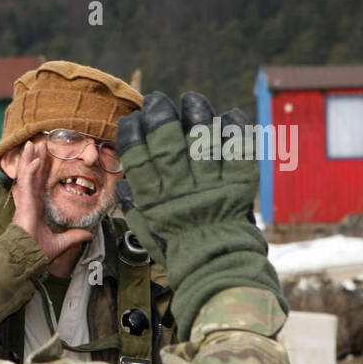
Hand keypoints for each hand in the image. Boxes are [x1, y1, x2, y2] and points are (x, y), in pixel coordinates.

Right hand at [11, 140, 92, 263]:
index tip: (43, 159)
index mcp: (36, 209)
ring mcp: (26, 200)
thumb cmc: (36, 251)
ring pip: (28, 174)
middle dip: (35, 159)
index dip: (41, 171)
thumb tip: (88, 234)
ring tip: (31, 144)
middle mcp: (30, 202)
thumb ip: (73, 237)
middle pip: (33, 175)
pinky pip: (27, 181)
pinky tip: (35, 159)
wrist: (27, 256)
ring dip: (29, 158)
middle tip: (37, 144)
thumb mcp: (61, 242)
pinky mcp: (24, 201)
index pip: (39, 185)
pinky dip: (30, 169)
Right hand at [114, 92, 284, 334]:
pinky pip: (238, 153)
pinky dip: (235, 133)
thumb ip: (135, 207)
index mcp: (156, 199)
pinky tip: (230, 116)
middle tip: (157, 100)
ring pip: (202, 143)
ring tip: (192, 99)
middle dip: (160, 117)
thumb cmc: (177, 247)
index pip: (139, 160)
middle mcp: (181, 189)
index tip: (132, 120)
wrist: (216, 264)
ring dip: (197, 117)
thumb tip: (124, 186)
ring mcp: (211, 186)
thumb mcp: (147, 230)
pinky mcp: (238, 185)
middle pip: (167, 145)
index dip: (134, 136)